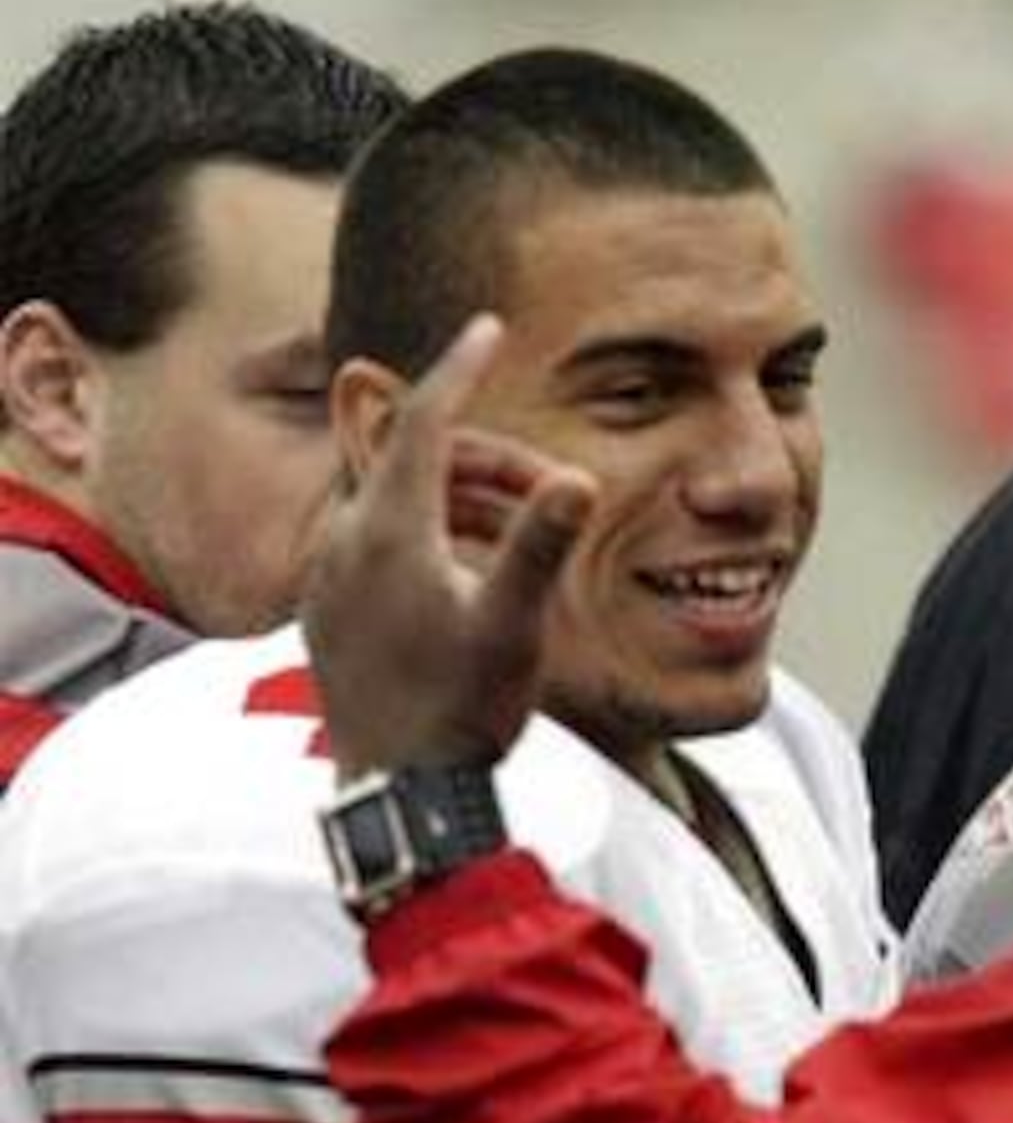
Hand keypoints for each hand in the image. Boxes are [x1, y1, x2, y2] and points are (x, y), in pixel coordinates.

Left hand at [303, 315, 596, 778]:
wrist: (400, 796)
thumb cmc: (460, 714)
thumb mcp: (513, 627)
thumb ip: (539, 545)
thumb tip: (576, 477)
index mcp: (387, 530)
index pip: (425, 419)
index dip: (460, 366)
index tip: (487, 326)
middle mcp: (342, 542)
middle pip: (410, 460)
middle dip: (480, 456)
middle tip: (544, 485)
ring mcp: (326, 580)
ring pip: (389, 503)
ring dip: (454, 500)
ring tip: (515, 532)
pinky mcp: (324, 615)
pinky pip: (370, 544)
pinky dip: (421, 534)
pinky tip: (463, 572)